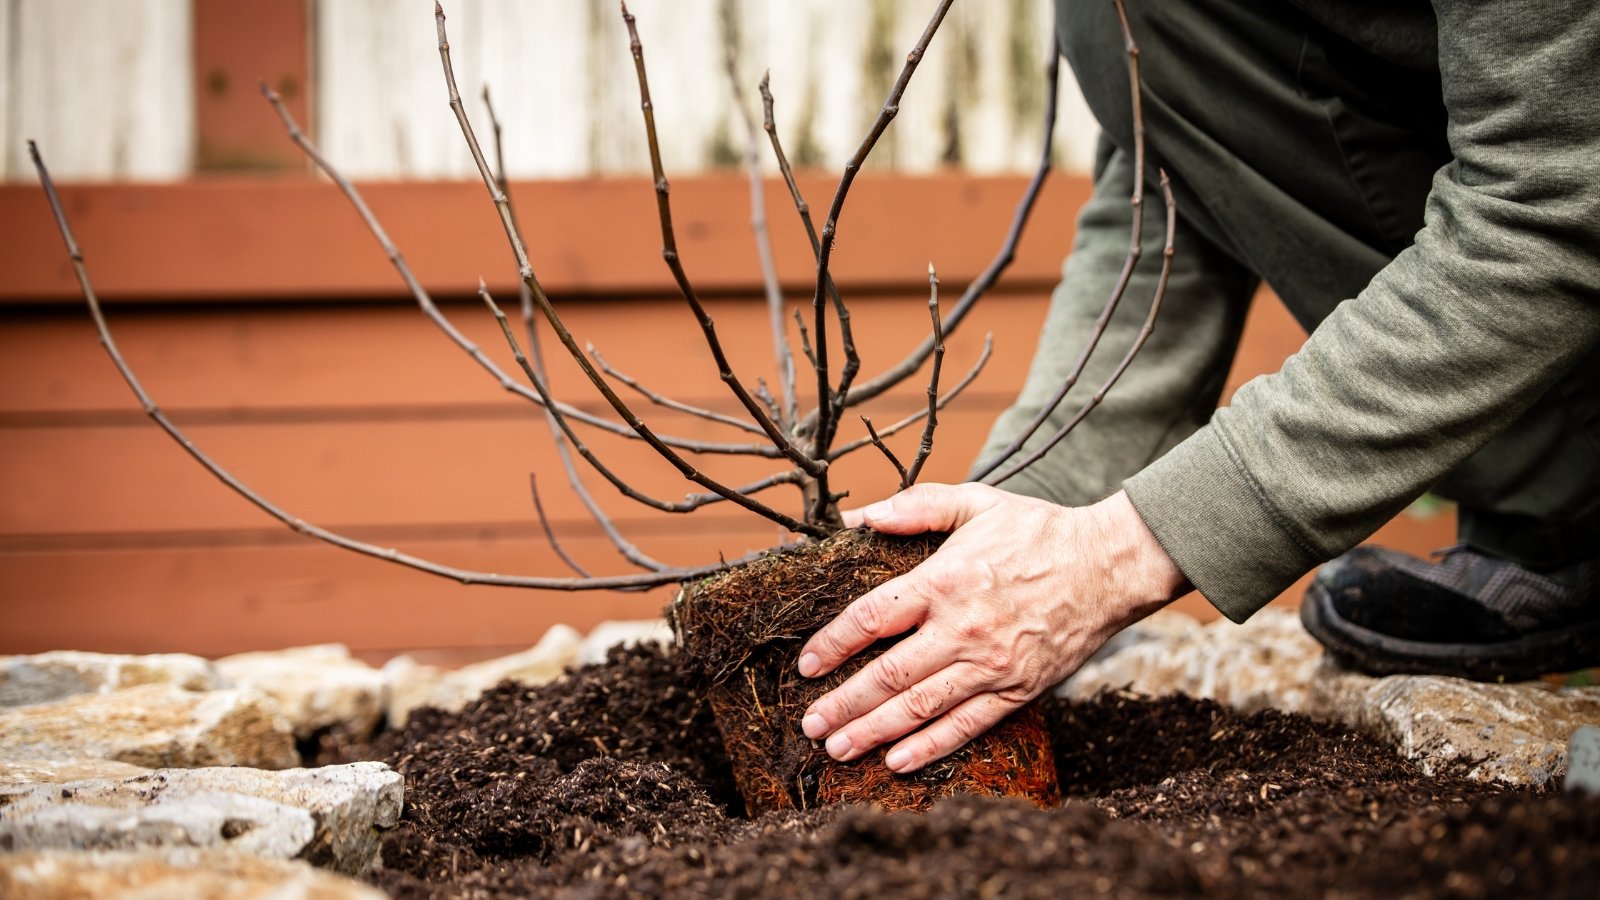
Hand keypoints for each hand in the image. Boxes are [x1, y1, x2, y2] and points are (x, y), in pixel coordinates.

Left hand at [797, 483, 1186, 772]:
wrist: (1109, 566)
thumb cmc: (1039, 532)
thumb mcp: (977, 501)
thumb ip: (917, 506)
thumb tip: (860, 515)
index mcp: (944, 581)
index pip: (871, 618)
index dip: (833, 645)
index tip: (807, 666)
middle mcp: (962, 628)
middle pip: (887, 674)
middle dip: (843, 703)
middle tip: (809, 725)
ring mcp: (990, 664)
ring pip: (920, 707)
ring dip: (873, 732)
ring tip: (838, 749)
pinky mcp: (1018, 690)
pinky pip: (966, 725)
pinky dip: (930, 746)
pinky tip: (897, 761)